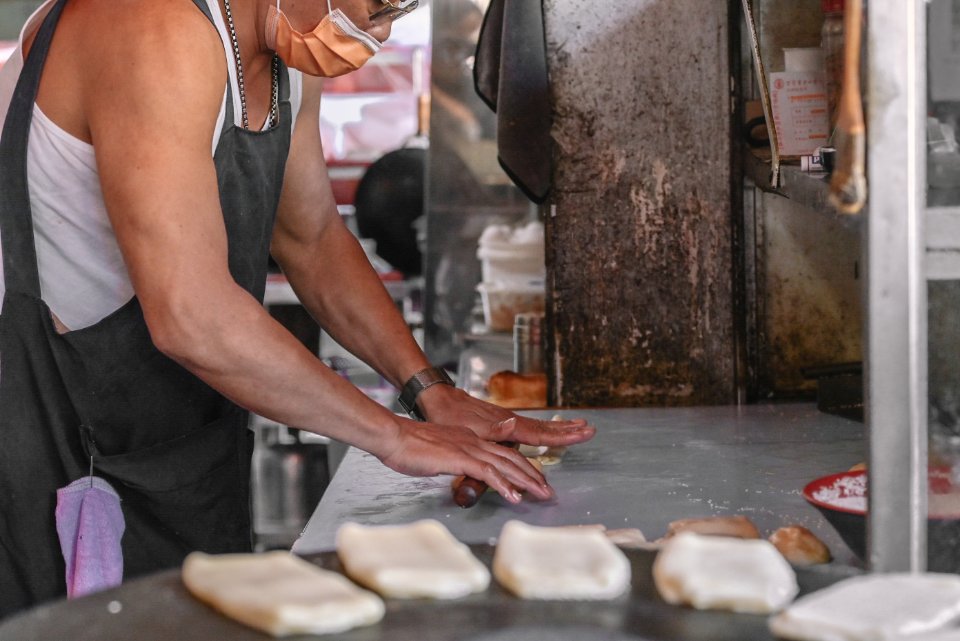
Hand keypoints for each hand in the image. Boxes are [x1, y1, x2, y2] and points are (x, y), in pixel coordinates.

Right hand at [377, 417, 553, 503]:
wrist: (393, 437)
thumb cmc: (409, 447)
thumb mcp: (438, 453)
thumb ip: (454, 460)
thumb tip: (462, 469)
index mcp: (469, 439)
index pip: (503, 452)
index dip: (521, 466)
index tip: (533, 480)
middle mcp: (474, 441)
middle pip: (512, 457)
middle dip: (532, 474)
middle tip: (547, 490)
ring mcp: (468, 448)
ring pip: (506, 464)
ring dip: (526, 480)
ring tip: (541, 494)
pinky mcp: (460, 458)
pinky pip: (488, 472)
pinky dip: (505, 485)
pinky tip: (515, 497)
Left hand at [416, 384, 595, 447]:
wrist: (437, 399)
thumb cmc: (449, 418)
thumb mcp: (469, 428)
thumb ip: (494, 430)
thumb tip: (515, 424)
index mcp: (507, 426)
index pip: (541, 433)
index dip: (563, 435)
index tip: (583, 432)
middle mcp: (510, 421)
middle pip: (545, 427)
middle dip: (568, 430)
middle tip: (591, 429)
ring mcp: (506, 420)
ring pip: (538, 425)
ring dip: (559, 427)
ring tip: (579, 425)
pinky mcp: (500, 420)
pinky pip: (528, 426)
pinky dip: (543, 428)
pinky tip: (547, 429)